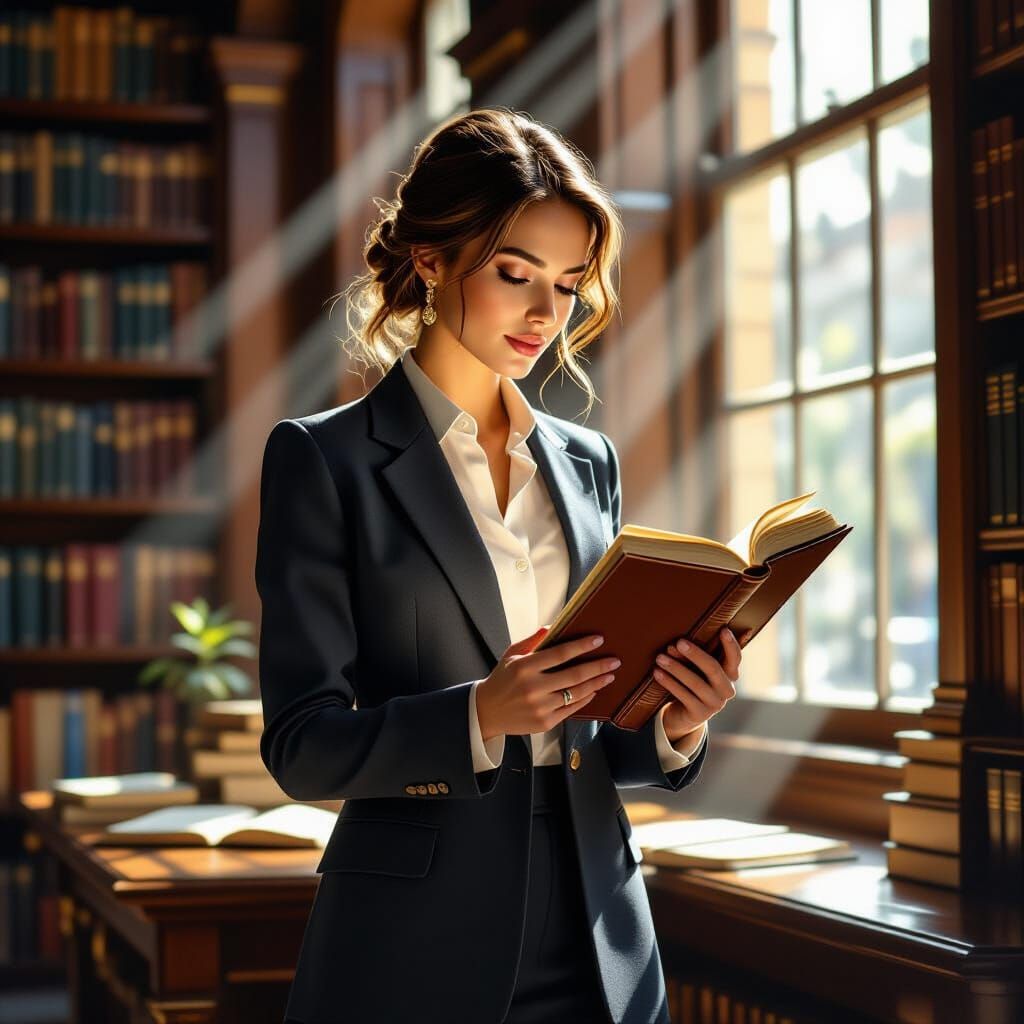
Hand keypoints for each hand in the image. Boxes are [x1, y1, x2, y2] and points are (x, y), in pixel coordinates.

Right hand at [476, 626, 619, 741]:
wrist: (487, 711)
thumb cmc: (502, 679)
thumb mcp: (511, 654)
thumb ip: (532, 640)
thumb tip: (552, 626)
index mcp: (525, 667)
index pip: (560, 654)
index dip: (582, 646)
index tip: (598, 640)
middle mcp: (533, 688)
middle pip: (574, 675)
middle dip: (598, 666)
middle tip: (614, 661)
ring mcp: (540, 707)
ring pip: (576, 693)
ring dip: (596, 683)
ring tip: (609, 675)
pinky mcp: (545, 722)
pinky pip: (571, 709)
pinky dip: (585, 699)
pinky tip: (593, 691)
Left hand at [652, 627, 750, 742]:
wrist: (682, 715)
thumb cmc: (690, 683)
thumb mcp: (695, 669)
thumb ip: (693, 657)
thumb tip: (675, 644)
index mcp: (729, 676)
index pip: (735, 659)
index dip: (731, 645)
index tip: (723, 629)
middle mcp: (726, 690)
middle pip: (713, 668)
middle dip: (695, 654)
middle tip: (678, 642)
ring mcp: (715, 704)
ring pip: (695, 682)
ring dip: (676, 668)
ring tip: (660, 658)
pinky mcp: (700, 714)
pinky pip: (684, 695)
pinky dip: (669, 682)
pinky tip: (657, 673)